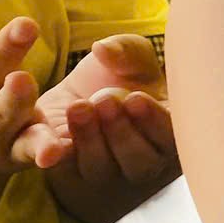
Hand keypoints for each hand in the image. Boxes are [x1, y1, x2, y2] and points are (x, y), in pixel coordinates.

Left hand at [24, 35, 176, 222]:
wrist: (81, 95)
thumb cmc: (121, 76)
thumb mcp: (132, 57)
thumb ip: (126, 51)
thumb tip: (103, 49)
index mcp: (169, 132)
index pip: (172, 137)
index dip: (155, 121)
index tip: (135, 98)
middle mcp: (145, 160)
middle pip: (140, 162)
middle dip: (121, 131)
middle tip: (104, 100)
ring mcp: (108, 173)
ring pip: (102, 168)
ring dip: (91, 139)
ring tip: (79, 107)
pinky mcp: (71, 174)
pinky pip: (66, 170)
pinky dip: (58, 155)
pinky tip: (51, 142)